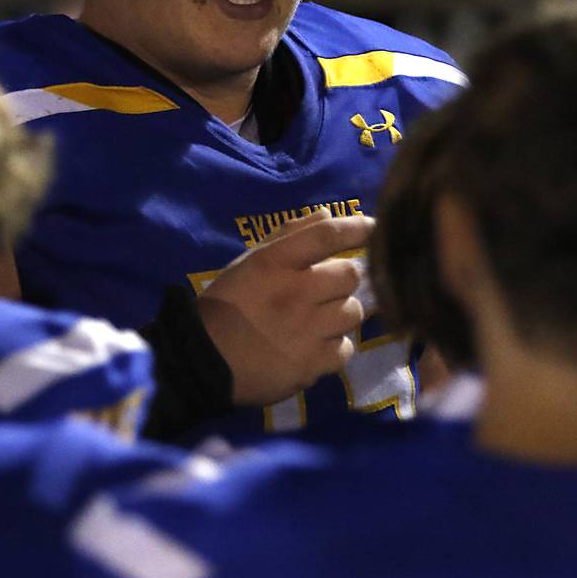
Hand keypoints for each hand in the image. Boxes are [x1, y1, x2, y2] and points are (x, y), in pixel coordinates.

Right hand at [197, 209, 373, 406]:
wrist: (203, 360)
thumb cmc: (227, 305)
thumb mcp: (250, 262)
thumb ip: (289, 236)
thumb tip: (328, 214)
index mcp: (274, 263)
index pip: (327, 235)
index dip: (356, 228)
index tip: (373, 227)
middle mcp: (295, 292)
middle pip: (350, 274)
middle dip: (343, 279)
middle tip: (326, 290)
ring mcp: (306, 330)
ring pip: (353, 312)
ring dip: (341, 313)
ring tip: (319, 320)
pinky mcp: (312, 364)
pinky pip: (345, 348)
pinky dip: (335, 347)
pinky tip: (315, 346)